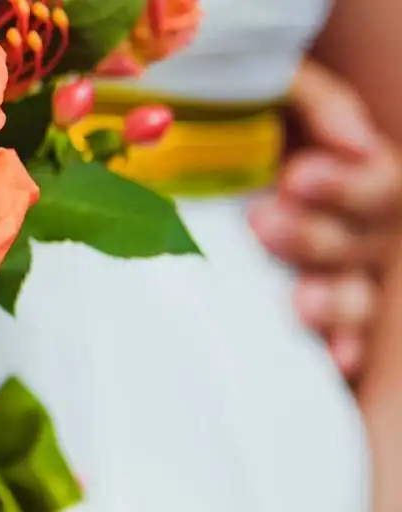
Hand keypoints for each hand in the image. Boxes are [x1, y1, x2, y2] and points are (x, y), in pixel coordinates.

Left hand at [251, 61, 401, 377]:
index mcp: (357, 176)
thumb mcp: (275, 96)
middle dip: (316, 237)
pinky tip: (336, 358)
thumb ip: (316, 101)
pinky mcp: (315, 320)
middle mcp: (359, 230)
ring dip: (337, 300)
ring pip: (358, 295)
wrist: (188, 170)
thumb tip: (357, 143)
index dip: (348, 185)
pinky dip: (343, 348)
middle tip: (263, 224)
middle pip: (363, 242)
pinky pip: (342, 340)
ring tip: (303, 301)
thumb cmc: (240, 126)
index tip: (295, 179)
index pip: (380, 186)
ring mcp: (340, 279)